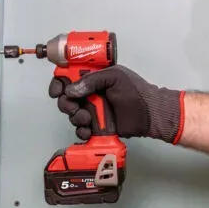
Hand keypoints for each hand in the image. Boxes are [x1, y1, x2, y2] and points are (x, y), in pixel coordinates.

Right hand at [49, 65, 183, 142]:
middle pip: (65, 97)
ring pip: (71, 114)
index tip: (58, 90)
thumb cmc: (138, 93)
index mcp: (94, 77)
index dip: (59, 82)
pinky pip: (81, 129)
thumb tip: (72, 89)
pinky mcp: (97, 125)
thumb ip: (92, 80)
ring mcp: (93, 109)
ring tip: (87, 118)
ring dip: (75, 117)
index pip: (69, 76)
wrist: (151, 115)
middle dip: (66, 103)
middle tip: (74, 106)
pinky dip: (81, 131)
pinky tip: (88, 129)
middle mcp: (91, 93)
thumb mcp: (115, 77)